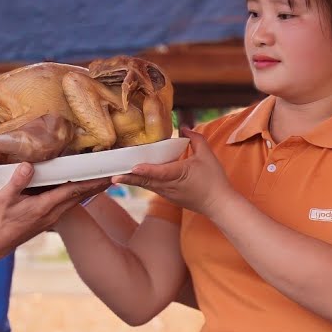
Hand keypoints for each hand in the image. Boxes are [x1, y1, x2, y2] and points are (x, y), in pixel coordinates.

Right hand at [0, 159, 110, 259]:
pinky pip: (67, 204)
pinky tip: (78, 191)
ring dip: (88, 191)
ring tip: (101, 181)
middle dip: (96, 185)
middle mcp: (52, 213)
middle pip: (80, 196)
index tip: (107, 174)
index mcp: (44, 206)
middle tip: (113, 174)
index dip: (91, 181)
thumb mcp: (3, 199)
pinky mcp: (47, 220)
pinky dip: (76, 195)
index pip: (73, 191)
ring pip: (75, 201)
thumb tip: (28, 165)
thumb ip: (17, 181)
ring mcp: (51, 218)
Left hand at [113, 128, 234, 216]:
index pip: (160, 172)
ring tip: (115, 176)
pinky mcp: (167, 196)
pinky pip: (151, 187)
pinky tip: (130, 178)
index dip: (146, 170)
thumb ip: (195, 139)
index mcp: (179, 174)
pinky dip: (141, 182)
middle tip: (112, 176)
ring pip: (146, 185)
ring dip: (131, 181)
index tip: (134, 168)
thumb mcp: (207, 155)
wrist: (218, 204)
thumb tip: (184, 127)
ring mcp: (167, 193)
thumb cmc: (214, 179)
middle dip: (129, 178)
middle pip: (146, 181)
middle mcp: (170, 186)